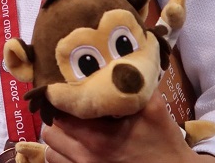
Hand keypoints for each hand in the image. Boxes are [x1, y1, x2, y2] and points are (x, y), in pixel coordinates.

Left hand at [40, 91, 214, 162]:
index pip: (61, 114)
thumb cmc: (163, 141)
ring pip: (51, 151)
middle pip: (51, 132)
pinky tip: (76, 145)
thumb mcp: (153, 109)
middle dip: (58, 117)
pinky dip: (62, 154)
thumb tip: (116, 61)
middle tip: (70, 108)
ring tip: (72, 127)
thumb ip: (133, 86)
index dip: (60, 100)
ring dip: (58, 137)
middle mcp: (85, 158)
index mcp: (99, 138)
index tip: (66, 91)